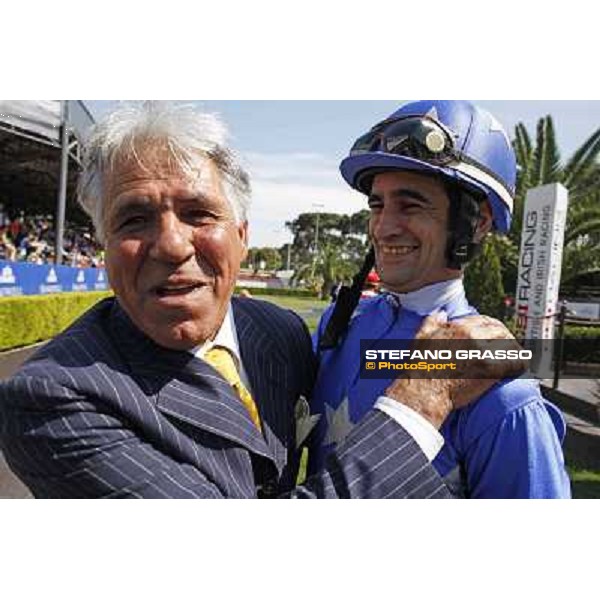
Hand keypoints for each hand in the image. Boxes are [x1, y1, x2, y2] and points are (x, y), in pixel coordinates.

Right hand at [385, 312, 526, 428]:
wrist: (424, 391)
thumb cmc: (420, 367)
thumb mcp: (421, 337)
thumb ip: (433, 321)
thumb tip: (442, 314)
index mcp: (458, 327)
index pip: (485, 320)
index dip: (493, 327)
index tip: (496, 335)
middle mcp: (473, 336)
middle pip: (501, 330)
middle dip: (506, 337)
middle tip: (508, 347)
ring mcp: (483, 352)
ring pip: (510, 344)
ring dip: (513, 351)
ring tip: (513, 359)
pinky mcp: (490, 369)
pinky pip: (515, 362)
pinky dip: (519, 365)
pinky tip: (516, 370)